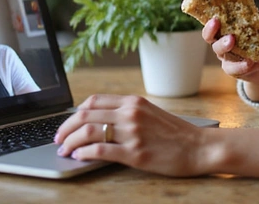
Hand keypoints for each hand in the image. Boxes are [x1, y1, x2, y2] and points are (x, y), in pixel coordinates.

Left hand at [54, 94, 208, 176]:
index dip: (74, 113)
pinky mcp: (135, 153)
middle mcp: (130, 113)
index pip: (93, 101)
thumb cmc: (177, 133)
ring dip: (70, 141)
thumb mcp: (151, 113)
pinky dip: (83, 153)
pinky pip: (100, 150)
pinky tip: (78, 157)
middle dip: (65, 128)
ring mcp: (132, 133)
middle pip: (85, 115)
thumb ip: (127, 113)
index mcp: (133, 102)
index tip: (67, 124)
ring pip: (89, 131)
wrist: (200, 147)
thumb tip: (99, 121)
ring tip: (64, 150)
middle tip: (58, 139)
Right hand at [201, 18, 258, 83]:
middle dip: (217, 36)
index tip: (216, 19)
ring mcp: (226, 56)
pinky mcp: (231, 69)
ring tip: (246, 55)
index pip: (214, 23)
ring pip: (221, 54)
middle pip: (211, 38)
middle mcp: (223, 41)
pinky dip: (242, 66)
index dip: (211, 22)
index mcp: (229, 28)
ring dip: (231, 53)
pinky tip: (253, 64)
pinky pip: (233, 69)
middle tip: (231, 37)